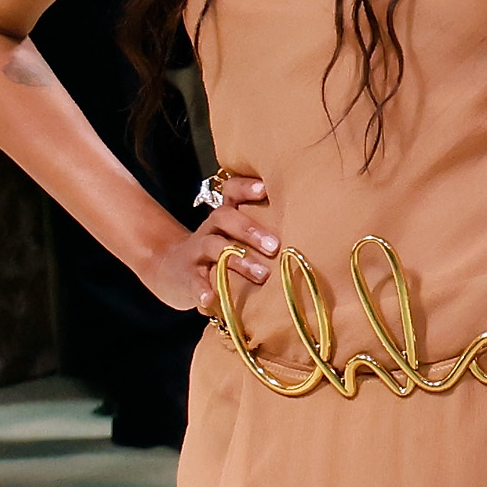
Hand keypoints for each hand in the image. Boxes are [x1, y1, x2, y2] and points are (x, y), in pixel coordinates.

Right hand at [135, 171, 277, 311]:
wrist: (169, 268)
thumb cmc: (221, 251)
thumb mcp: (238, 236)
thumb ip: (267, 229)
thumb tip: (318, 229)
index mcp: (227, 216)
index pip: (232, 192)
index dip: (246, 188)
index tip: (266, 189)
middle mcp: (211, 229)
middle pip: (226, 218)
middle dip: (251, 230)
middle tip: (275, 245)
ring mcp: (197, 252)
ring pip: (214, 247)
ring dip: (238, 261)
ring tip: (262, 275)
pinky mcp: (186, 276)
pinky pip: (194, 280)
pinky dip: (202, 290)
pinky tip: (210, 298)